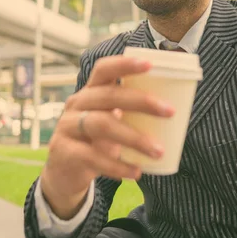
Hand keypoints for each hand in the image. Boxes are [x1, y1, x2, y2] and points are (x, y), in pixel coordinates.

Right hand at [40, 55, 174, 218]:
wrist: (64, 173)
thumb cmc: (96, 141)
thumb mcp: (110, 122)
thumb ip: (131, 114)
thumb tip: (172, 109)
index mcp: (90, 91)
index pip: (104, 69)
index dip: (125, 64)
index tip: (150, 64)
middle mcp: (77, 104)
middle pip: (108, 96)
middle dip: (141, 101)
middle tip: (170, 111)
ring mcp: (67, 127)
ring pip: (102, 125)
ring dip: (134, 138)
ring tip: (158, 151)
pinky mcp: (65, 152)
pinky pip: (93, 157)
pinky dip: (118, 165)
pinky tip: (136, 172)